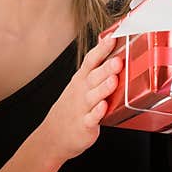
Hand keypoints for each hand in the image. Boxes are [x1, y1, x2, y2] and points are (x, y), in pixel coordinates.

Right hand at [37, 36, 122, 162]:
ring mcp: (83, 108)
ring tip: (113, 79)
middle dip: (106, 67)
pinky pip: (92, 118)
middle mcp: (82, 91)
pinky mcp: (85, 125)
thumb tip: (112, 50)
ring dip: (103, 87)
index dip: (102, 49)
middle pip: (94, 76)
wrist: (54, 135)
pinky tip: (104, 106)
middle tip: (118, 59)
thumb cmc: (72, 107)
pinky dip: (97, 112)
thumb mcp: (80, 84)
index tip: (113, 37)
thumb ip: (96, 69)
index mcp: (82, 79)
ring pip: (94, 96)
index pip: (91, 60)